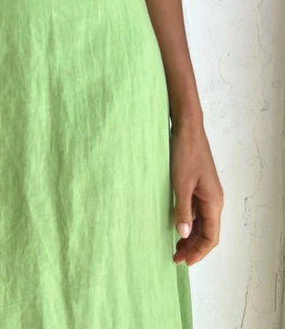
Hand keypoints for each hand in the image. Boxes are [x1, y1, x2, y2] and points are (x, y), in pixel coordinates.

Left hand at [169, 119, 223, 265]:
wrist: (187, 128)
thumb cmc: (184, 153)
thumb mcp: (180, 184)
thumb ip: (182, 210)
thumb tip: (184, 235)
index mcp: (213, 201)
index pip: (211, 237)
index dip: (198, 252)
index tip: (183, 262)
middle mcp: (214, 199)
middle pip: (208, 232)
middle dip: (193, 247)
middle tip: (175, 257)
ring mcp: (207, 192)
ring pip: (202, 222)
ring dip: (191, 235)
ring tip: (175, 246)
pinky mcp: (199, 185)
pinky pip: (197, 210)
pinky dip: (189, 221)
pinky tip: (177, 225)